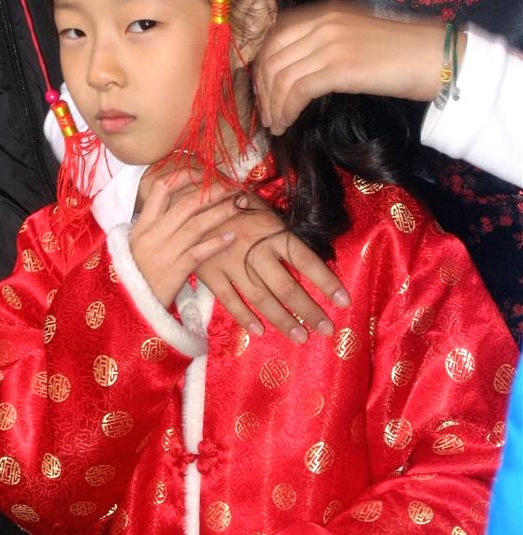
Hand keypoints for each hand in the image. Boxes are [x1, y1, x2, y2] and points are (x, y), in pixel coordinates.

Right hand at [130, 168, 240, 307]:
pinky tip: (230, 236)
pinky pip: (199, 252)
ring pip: (197, 224)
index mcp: (142, 224)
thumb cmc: (135, 274)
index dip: (184, 176)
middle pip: (186, 203)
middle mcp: (152, 234)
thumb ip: (155, 226)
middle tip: (232, 185)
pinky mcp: (174, 270)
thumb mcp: (138, 245)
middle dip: (213, 192)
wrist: (127, 306)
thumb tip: (178, 207)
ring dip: (221, 212)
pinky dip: (216, 243)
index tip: (204, 171)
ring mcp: (164, 251)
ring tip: (239, 204)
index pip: (162, 189)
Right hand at [195, 193, 348, 341]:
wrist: (189, 197)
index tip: (344, 301)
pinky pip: (229, 299)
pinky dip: (244, 316)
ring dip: (282, 319)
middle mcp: (255, 249)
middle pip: (286, 286)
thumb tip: (307, 257)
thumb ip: (280, 231)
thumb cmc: (232, 200)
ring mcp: (231, 262)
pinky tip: (259, 331)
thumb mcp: (262, 206)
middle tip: (326, 330)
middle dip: (309, 310)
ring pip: (261, 298)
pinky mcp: (210, 272)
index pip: (305, 260)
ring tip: (300, 336)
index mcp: (272, 230)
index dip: (326, 281)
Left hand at [254, 0, 464, 134]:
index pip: (275, 35)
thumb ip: (324, 43)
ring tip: (275, 124)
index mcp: (324, 12)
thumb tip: (296, 69)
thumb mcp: (354, 36)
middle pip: (272, 56)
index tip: (263, 89)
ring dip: (272, 105)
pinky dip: (286, 109)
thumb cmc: (401, 52)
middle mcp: (322, 23)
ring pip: (281, 75)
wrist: (435, 57)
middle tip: (265, 112)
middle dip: (262, 88)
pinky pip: (297, 90)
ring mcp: (330, 43)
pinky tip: (287, 123)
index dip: (262, 64)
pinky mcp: (339, 68)